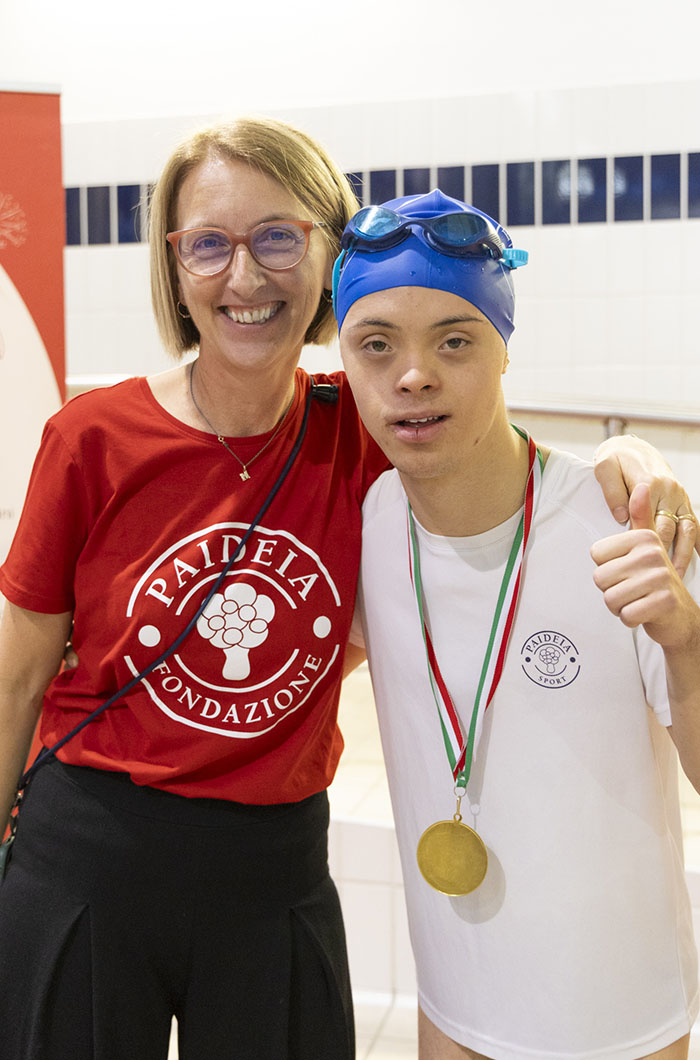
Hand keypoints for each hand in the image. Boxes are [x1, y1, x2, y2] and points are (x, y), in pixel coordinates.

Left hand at [591, 483, 699, 649]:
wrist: (681, 616)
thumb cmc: (655, 580)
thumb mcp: (644, 546)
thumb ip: (638, 517)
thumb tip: (640, 487)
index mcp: (644, 536)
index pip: (596, 555)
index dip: (606, 569)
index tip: (625, 571)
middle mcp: (654, 552)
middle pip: (600, 577)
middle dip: (610, 590)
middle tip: (630, 590)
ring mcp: (662, 576)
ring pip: (610, 598)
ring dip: (619, 606)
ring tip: (636, 600)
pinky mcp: (665, 601)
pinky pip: (626, 614)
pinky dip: (630, 619)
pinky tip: (644, 613)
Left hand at [594, 434, 697, 575]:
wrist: (633, 449)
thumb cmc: (617, 461)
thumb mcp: (605, 468)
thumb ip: (612, 491)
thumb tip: (621, 516)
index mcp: (649, 482)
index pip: (648, 518)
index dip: (642, 543)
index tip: (636, 565)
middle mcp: (670, 490)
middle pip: (668, 528)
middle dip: (664, 555)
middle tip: (656, 580)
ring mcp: (680, 497)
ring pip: (687, 530)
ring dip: (684, 555)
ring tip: (676, 577)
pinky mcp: (685, 502)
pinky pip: (695, 525)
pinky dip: (698, 544)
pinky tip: (697, 561)